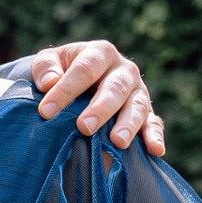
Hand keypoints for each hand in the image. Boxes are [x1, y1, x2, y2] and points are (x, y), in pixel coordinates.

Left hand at [31, 41, 163, 155]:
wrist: (82, 80)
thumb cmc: (62, 70)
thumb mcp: (49, 61)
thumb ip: (45, 67)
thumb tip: (49, 82)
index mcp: (101, 53)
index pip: (84, 70)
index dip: (65, 90)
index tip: (46, 112)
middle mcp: (124, 70)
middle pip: (115, 88)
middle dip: (100, 109)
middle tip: (84, 127)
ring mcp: (138, 91)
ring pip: (137, 106)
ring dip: (128, 124)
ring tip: (118, 142)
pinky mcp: (147, 112)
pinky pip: (154, 123)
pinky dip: (155, 136)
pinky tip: (156, 149)